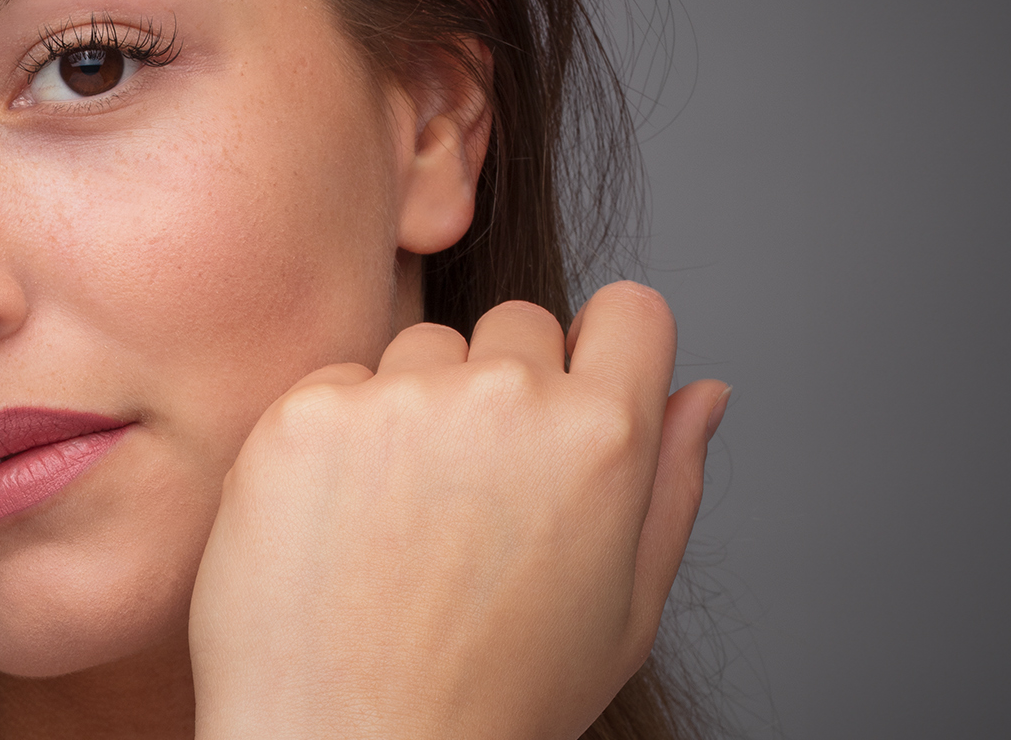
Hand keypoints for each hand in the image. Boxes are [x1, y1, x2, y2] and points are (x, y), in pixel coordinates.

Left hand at [187, 282, 727, 739]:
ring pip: (421, 350)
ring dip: (416, 408)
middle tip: (473, 502)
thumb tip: (705, 391)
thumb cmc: (492, 703)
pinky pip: (338, 385)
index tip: (571, 405)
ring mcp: (397, 400)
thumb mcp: (623, 614)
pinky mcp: (304, 414)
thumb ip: (672, 488)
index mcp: (602, 439)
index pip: (629, 311)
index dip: (603, 355)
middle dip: (505, 390)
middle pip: (517, 326)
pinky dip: (335, 439)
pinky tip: (339, 528)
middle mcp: (504, 399)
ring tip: (401, 526)